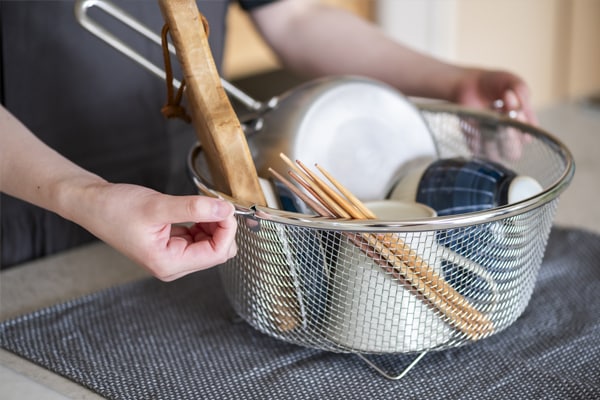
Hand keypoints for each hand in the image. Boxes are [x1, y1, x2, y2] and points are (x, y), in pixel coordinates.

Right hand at [78, 183, 237, 280]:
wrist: (91, 204)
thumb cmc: (114, 208)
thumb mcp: (157, 206)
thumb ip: (194, 208)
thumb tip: (225, 209)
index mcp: (168, 264)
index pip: (217, 253)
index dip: (227, 229)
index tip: (225, 206)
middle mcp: (172, 266)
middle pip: (218, 251)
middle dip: (221, 227)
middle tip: (213, 202)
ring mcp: (173, 257)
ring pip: (211, 243)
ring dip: (212, 223)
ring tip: (199, 204)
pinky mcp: (172, 246)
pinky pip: (200, 237)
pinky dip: (203, 222)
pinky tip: (193, 209)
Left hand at [453, 68, 536, 160]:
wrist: (469, 82)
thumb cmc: (494, 83)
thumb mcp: (513, 82)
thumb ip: (521, 93)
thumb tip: (518, 108)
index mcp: (522, 126)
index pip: (528, 137)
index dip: (523, 127)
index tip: (516, 110)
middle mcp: (507, 137)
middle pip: (513, 154)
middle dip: (509, 138)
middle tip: (504, 120)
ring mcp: (489, 142)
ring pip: (495, 156)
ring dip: (491, 139)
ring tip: (488, 121)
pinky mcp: (473, 142)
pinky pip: (476, 150)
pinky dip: (476, 138)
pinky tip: (476, 122)